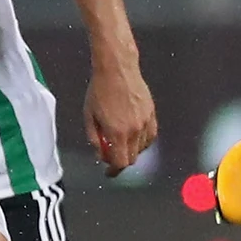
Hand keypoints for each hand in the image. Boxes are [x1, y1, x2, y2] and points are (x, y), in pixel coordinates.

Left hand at [84, 60, 156, 176]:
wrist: (116, 69)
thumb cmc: (99, 90)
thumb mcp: (89, 116)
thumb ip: (94, 139)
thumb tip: (100, 155)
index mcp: (117, 132)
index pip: (120, 162)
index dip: (113, 170)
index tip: (109, 172)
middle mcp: (134, 130)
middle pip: (131, 158)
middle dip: (120, 160)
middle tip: (110, 154)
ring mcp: (145, 122)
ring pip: (142, 148)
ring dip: (131, 150)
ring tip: (119, 140)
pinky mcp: (152, 114)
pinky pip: (150, 136)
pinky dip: (142, 140)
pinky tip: (132, 135)